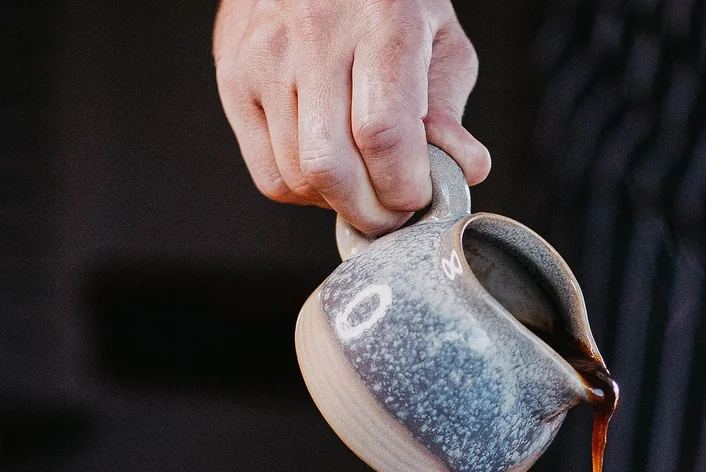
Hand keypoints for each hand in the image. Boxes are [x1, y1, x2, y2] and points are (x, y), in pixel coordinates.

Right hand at [214, 0, 489, 234]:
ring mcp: (264, 57)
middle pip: (331, 167)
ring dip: (339, 203)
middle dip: (370, 211)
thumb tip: (466, 169)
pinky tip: (329, 173)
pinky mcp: (234, 78)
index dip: (403, 186)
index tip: (419, 196)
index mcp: (379, 22)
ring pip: (299, 177)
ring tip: (364, 185)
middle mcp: (313, 35)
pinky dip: (305, 193)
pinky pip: (269, 175)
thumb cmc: (388, 1)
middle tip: (392, 209)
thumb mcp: (440, 39)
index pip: (382, 133)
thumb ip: (450, 109)